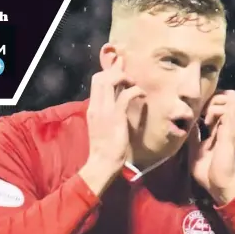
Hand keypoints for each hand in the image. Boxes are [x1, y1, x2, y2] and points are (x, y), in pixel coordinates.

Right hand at [80, 62, 145, 195]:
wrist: (102, 163)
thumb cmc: (103, 150)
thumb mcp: (101, 128)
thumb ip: (105, 114)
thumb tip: (114, 105)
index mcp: (92, 109)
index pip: (96, 82)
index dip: (108, 73)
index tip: (118, 70)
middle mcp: (96, 106)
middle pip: (100, 77)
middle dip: (115, 71)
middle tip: (128, 74)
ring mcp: (105, 111)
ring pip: (110, 81)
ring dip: (124, 77)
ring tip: (134, 84)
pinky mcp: (116, 116)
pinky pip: (125, 95)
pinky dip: (135, 90)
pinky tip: (142, 95)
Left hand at [189, 90, 234, 204]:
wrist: (217, 184)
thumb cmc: (207, 172)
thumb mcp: (195, 150)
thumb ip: (194, 136)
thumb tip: (189, 123)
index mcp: (217, 130)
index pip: (216, 105)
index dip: (206, 102)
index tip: (194, 112)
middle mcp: (224, 125)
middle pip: (223, 96)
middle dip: (210, 98)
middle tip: (199, 111)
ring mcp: (228, 126)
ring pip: (226, 97)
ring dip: (213, 102)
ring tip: (205, 116)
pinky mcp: (230, 130)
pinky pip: (227, 108)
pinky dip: (215, 109)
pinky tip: (208, 120)